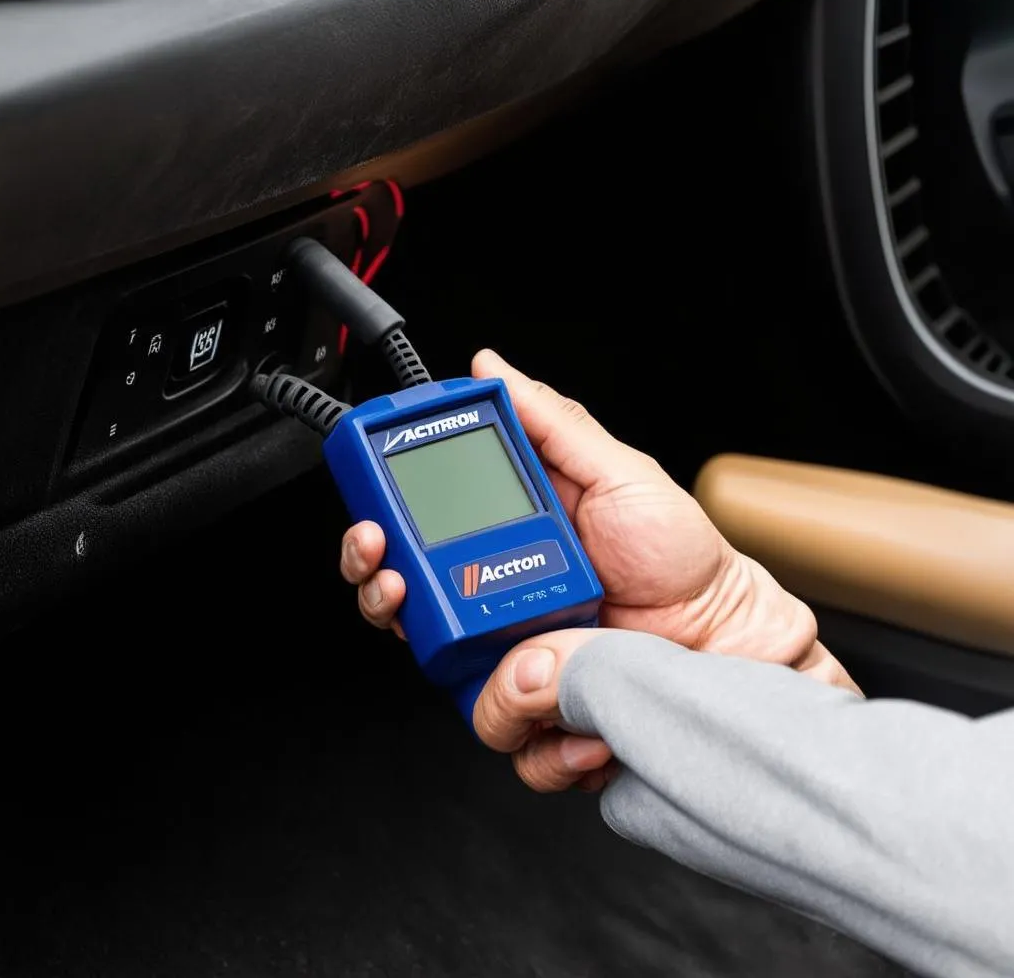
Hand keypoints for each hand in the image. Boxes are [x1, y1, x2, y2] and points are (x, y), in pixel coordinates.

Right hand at [341, 350, 854, 683]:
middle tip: (399, 579)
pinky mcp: (541, 707)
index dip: (379, 532)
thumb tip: (493, 368)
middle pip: (402, 604)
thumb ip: (552, 421)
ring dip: (475, 669)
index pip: (414, 533)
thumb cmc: (675, 549)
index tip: (375, 525)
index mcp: (502, 534)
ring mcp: (513, 654)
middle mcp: (494, 596)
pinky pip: (507, 728)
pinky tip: (575, 701)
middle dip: (384, 592)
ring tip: (536, 651)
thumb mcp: (615, 469)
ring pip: (446, 678)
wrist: (722, 626)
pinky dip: (536, 726)